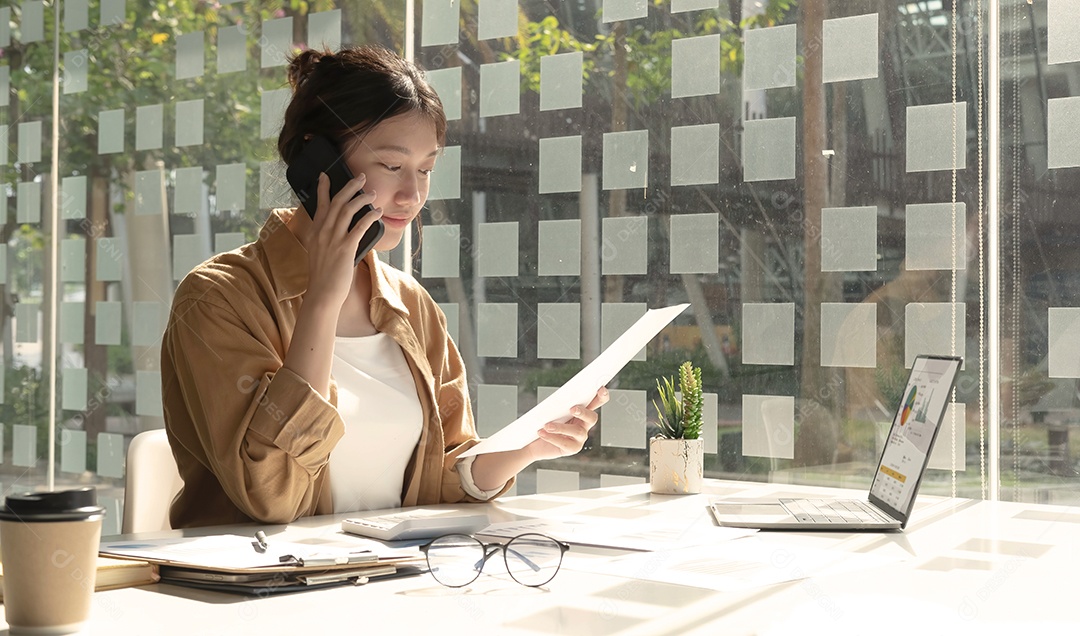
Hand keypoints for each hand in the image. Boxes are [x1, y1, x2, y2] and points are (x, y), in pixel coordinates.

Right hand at [300, 172, 381, 308]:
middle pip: (336, 202)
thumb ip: (327, 239)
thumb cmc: (324, 276)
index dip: (322, 188)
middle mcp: (322, 232)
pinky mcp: (346, 248)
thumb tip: (341, 229)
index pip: (319, 205)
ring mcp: (333, 239)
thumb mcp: (319, 252)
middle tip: (360, 177)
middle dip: (349, 186)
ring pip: (348, 210)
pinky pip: (359, 226)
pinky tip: (377, 212)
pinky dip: (369, 216)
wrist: (322, 294)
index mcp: (315, 232)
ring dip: (362, 198)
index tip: (325, 176)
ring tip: (372, 192)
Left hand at [526, 388, 608, 461]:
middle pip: (592, 417)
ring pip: (577, 431)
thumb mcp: (551, 411)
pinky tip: (542, 433)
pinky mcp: (572, 449)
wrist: (533, 443)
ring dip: (561, 427)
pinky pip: (565, 443)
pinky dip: (552, 437)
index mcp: (582, 412)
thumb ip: (558, 405)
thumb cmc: (544, 423)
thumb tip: (559, 399)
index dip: (602, 396)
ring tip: (547, 425)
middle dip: (584, 412)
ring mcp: (580, 438)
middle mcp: (584, 425)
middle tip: (572, 408)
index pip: (596, 402)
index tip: (601, 389)